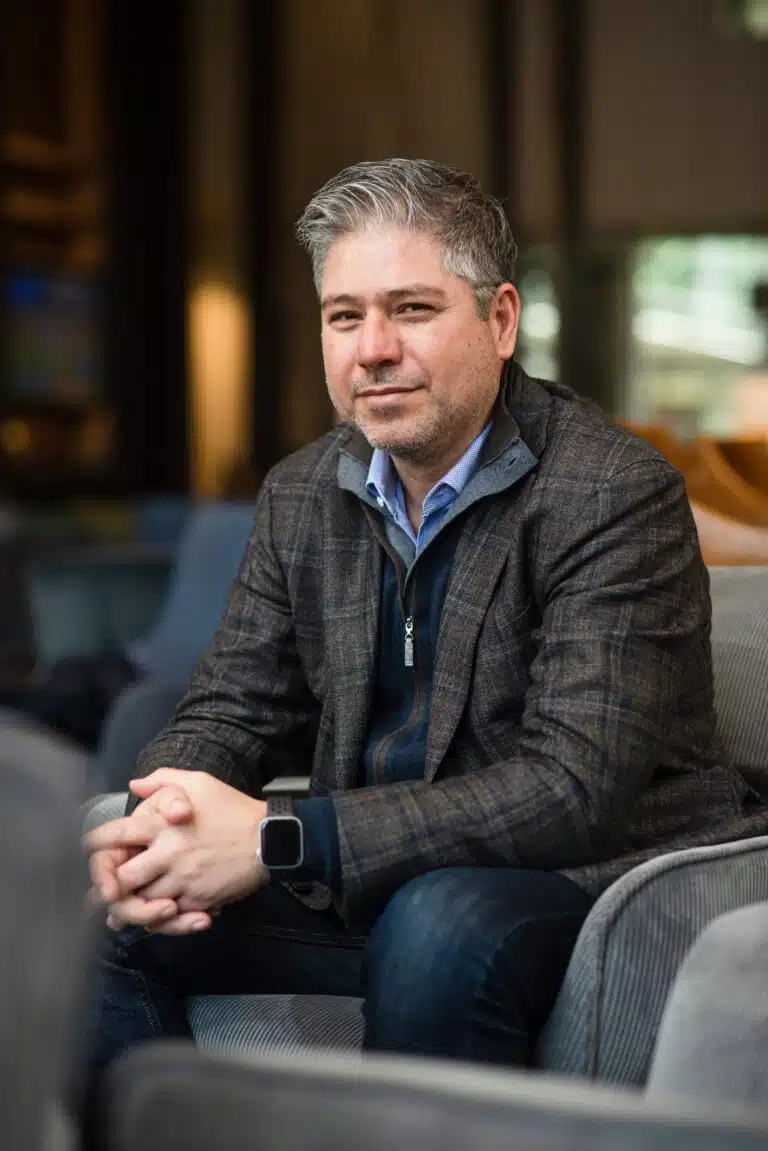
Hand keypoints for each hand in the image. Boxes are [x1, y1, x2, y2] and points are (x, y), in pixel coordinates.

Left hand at [86, 769, 268, 931]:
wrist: (270, 839)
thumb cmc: (233, 808)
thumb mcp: (200, 782)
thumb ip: (163, 780)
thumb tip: (135, 784)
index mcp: (162, 825)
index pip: (116, 835)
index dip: (95, 843)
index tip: (86, 849)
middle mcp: (167, 854)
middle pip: (123, 878)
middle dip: (107, 886)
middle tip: (98, 891)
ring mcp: (182, 880)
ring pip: (143, 902)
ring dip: (130, 907)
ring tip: (116, 912)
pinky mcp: (198, 899)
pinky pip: (169, 916)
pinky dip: (158, 918)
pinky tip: (153, 917)